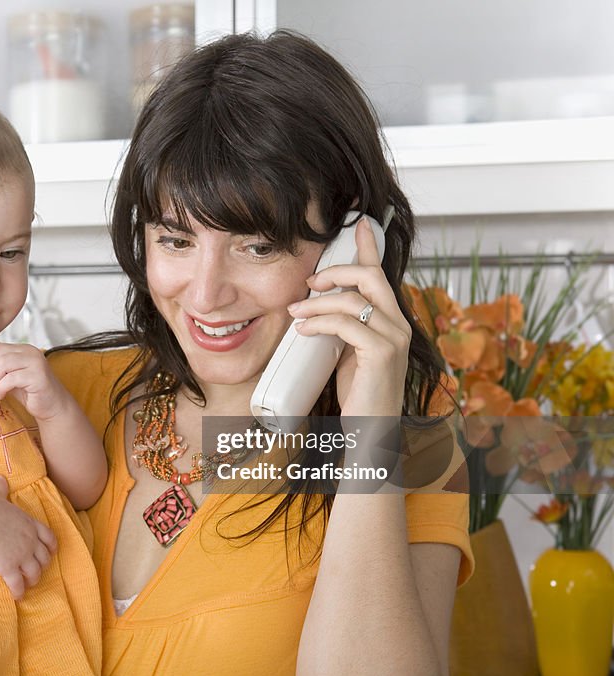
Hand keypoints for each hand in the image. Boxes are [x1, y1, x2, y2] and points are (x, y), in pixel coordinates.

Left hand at [0, 343, 71, 421]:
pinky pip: (11, 378)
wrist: (52, 407)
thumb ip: (0, 366)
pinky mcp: (37, 376)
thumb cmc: (29, 392)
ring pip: (3, 363)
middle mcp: (31, 352)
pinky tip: (3, 395)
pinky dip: (2, 388)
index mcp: (24, 349)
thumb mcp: (11, 375)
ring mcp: (35, 363)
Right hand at [0, 476, 57, 599]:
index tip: (50, 553)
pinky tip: (17, 596)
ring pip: (34, 573)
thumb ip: (1, 489)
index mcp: (29, 524)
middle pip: (44, 558)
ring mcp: (21, 555)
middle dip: (41, 566)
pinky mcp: (9, 567)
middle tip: (35, 572)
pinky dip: (19, 591)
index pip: (49, 537)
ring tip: (27, 585)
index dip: (51, 547)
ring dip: (32, 580)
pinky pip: (18, 584)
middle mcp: (30, 541)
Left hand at [287, 217, 410, 415]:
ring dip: (317, 303)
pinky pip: (347, 325)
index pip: (381, 273)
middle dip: (336, 272)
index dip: (369, 246)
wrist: (371, 432)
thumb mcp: (348, 352)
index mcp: (391, 319)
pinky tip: (303, 331)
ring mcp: (395, 338)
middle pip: (371, 276)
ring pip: (354, 300)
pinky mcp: (383, 354)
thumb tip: (315, 307)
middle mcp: (400, 324)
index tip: (359, 223)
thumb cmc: (359, 393)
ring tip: (295, 313)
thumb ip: (343, 327)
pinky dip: (320, 323)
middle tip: (309, 284)